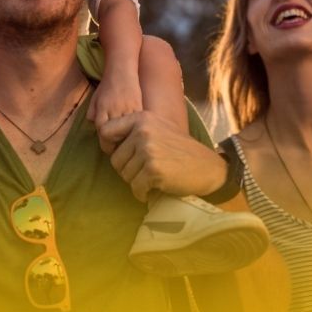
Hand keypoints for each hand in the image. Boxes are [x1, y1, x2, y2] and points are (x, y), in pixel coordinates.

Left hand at [88, 72, 142, 152]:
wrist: (122, 71)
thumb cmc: (106, 86)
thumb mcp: (95, 99)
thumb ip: (92, 114)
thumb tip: (94, 128)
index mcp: (102, 110)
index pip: (102, 132)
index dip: (105, 143)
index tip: (108, 147)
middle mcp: (114, 110)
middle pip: (116, 134)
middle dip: (117, 144)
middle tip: (119, 150)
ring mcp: (128, 109)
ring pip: (128, 130)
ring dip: (128, 139)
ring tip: (129, 145)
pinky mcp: (139, 107)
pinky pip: (138, 124)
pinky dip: (137, 130)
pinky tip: (137, 134)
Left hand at [99, 111, 227, 201]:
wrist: (208, 168)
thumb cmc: (180, 151)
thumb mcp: (158, 128)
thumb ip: (134, 130)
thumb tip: (103, 141)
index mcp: (141, 118)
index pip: (106, 131)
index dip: (110, 148)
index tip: (123, 157)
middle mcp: (143, 131)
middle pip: (115, 159)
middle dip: (128, 171)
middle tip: (145, 172)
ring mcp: (148, 149)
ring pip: (124, 175)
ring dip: (136, 182)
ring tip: (154, 178)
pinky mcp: (153, 169)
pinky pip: (136, 187)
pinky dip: (142, 193)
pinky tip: (154, 189)